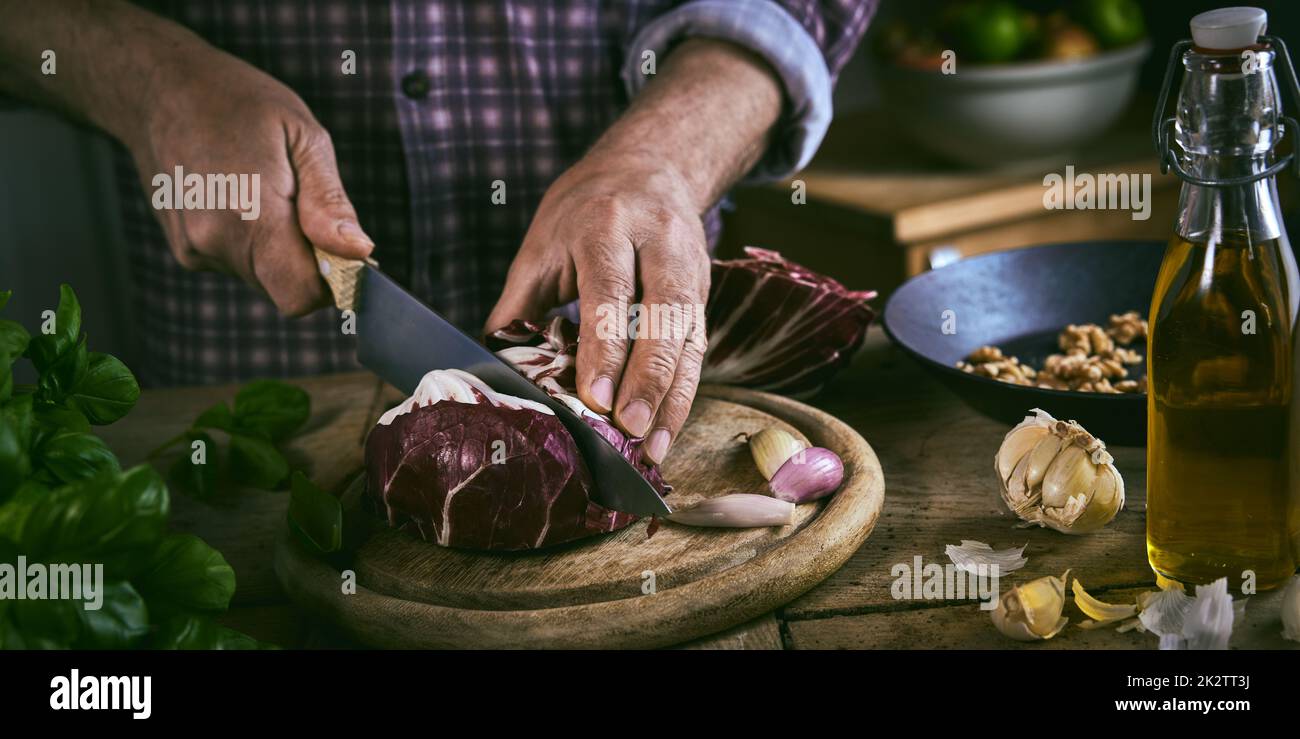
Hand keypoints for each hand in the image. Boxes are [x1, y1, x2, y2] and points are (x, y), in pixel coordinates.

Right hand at [129, 49, 372, 314]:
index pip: (301, 296)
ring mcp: (193, 249)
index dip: (332, 281)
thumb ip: (329, 202)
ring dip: (278, 251)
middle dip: (307, 262)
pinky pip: (238, 263)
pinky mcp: (184, 249)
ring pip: (262, 278)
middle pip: (285, 290)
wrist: (158, 89)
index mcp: (250, 215)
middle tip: (301, 203)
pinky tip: (239, 196)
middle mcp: (215, 242)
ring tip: (264, 191)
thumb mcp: (302, 136)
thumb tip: (358, 251)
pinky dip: (252, 243)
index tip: (342, 248)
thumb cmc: (238, 103)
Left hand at [485, 153, 710, 464]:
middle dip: (648, 378)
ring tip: (652, 448)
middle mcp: (658, 241)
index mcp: (607, 224)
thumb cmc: (585, 209)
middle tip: (629, 429)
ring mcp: (690, 264)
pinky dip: (683, 393)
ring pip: (690, 336)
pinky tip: (667, 430)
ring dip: (673, 397)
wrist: (653, 165)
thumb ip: (521, 301)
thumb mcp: (543, 242)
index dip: (605, 347)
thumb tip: (492, 362)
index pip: (609, 290)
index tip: (596, 397)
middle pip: (663, 314)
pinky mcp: (705, 290)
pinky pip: (698, 347)